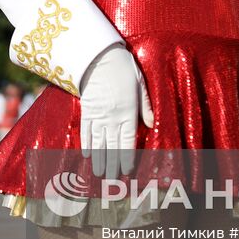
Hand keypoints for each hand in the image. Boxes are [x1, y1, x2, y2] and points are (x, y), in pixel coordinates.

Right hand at [78, 44, 153, 179]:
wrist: (98, 57)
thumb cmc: (123, 69)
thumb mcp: (141, 85)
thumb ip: (146, 106)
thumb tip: (152, 124)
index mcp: (126, 112)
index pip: (127, 140)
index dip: (126, 157)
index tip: (126, 171)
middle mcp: (111, 117)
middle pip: (111, 146)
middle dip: (112, 165)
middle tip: (111, 181)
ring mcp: (97, 115)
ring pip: (98, 142)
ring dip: (98, 159)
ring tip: (99, 175)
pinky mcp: (86, 110)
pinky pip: (85, 131)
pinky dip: (86, 144)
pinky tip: (87, 155)